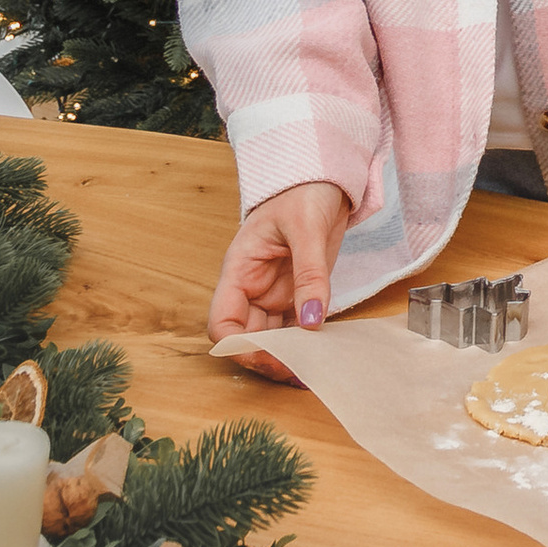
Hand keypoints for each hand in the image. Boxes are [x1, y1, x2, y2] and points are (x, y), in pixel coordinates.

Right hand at [207, 179, 352, 382]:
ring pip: (271, 337)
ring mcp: (275, 292)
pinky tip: (322, 353)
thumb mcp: (307, 228)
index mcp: (239, 270)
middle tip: (298, 371)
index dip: (238, 345)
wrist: (325, 175)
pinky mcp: (298, 292)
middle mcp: (252, 287)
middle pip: (246, 337)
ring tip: (312, 369)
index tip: (268, 356)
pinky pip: (296, 326)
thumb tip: (311, 320)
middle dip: (267, 358)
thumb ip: (310, 273)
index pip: (222, 322)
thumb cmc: (304, 191)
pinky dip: (306, 342)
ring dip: (288, 355)